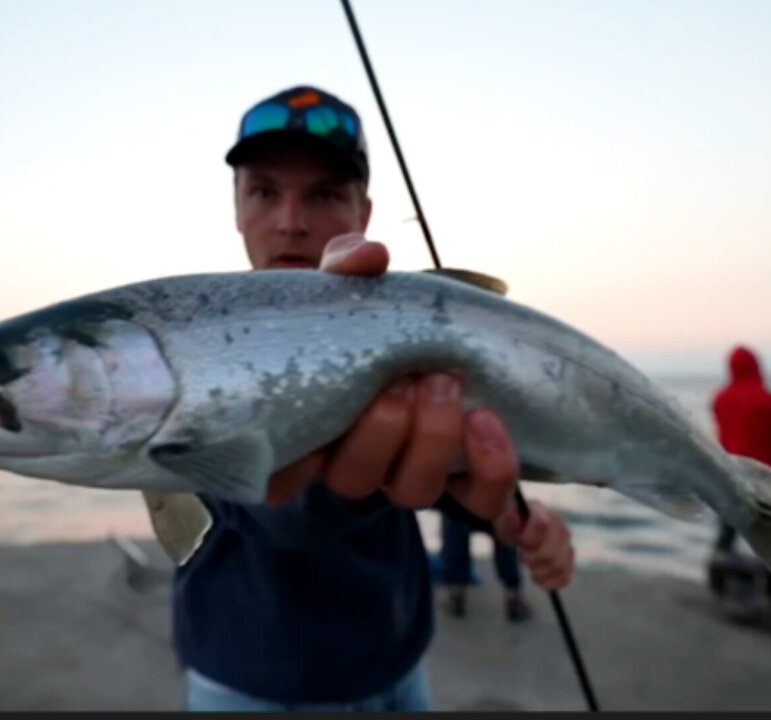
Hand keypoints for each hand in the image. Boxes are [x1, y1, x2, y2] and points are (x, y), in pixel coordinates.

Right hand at [265, 234, 515, 520]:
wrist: (424, 334)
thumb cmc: (365, 320)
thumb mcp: (344, 290)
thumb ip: (345, 268)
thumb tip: (370, 258)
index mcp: (308, 431)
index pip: (279, 479)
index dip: (291, 469)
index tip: (312, 425)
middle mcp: (353, 464)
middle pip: (354, 480)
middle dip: (380, 432)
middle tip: (403, 378)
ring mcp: (407, 475)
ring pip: (413, 491)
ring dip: (431, 441)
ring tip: (445, 382)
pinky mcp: (463, 480)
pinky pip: (480, 500)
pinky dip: (490, 468)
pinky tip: (488, 421)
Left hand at [496, 500, 574, 590]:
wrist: (520, 528)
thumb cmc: (512, 524)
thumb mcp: (505, 519)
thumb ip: (508, 519)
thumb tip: (513, 518)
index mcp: (544, 513)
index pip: (541, 525)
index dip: (528, 539)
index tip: (519, 543)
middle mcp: (560, 528)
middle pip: (550, 554)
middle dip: (532, 560)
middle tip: (522, 558)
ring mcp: (567, 545)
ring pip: (559, 567)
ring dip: (540, 574)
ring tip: (531, 571)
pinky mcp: (568, 560)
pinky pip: (565, 577)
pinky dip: (551, 582)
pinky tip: (540, 581)